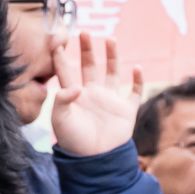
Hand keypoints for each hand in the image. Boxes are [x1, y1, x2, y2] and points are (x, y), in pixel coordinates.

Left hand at [46, 31, 143, 157]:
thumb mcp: (60, 120)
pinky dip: (137, 80)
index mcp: (73, 96)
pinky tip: (137, 68)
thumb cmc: (73, 141)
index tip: (57, 41)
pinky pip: (134, 92)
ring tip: (110, 39)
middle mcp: (91, 94)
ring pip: (112, 73)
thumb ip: (63, 100)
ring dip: (112, 57)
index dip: (61, 57)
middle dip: (86, 50)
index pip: (66, 71)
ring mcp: (109, 101)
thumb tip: (76, 87)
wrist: (94, 161)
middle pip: (89, 66)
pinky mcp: (125, 110)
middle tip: (84, 32)